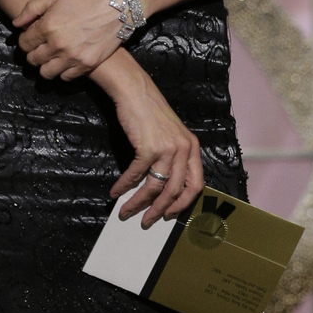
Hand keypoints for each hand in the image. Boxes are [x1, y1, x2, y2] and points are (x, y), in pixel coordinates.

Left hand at [13, 0, 129, 78]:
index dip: (25, 41)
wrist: (118, 7)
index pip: (24, 43)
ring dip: (45, 66)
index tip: (31, 38)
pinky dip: (63, 72)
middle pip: (33, 60)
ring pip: (46, 73)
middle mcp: (58, 44)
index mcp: (48, 26)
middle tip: (40, 48)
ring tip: (51, 58)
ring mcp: (72, 57)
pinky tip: (66, 62)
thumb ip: (32, 8)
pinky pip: (66, 78)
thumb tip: (16, 24)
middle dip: (33, 54)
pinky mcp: (86, 65)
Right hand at [106, 65, 204, 224]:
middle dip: (160, 210)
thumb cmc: (150, 113)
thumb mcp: (171, 135)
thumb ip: (173, 158)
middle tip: (147, 220)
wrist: (135, 92)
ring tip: (126, 210)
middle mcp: (184, 149)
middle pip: (175, 191)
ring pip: (155, 186)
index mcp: (192, 148)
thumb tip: (163, 186)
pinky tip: (117, 191)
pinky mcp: (148, 147)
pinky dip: (125, 185)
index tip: (170, 214)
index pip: (195, 185)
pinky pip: (136, 174)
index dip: (183, 203)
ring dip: (138, 202)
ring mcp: (167, 149)